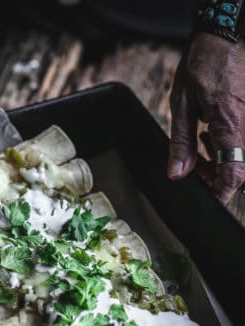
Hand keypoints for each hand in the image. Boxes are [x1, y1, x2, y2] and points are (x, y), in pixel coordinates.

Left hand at [169, 32, 244, 203]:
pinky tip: (208, 137)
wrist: (221, 38)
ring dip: (221, 164)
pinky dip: (226, 148)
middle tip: (194, 169)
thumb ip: (180, 143)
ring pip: (243, 158)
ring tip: (198, 152)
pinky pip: (244, 143)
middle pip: (240, 170)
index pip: (234, 173)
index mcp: (230, 124)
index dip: (221, 191)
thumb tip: (177, 173)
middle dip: (217, 178)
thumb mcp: (181, 106)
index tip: (207, 197)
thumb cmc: (200, 66)